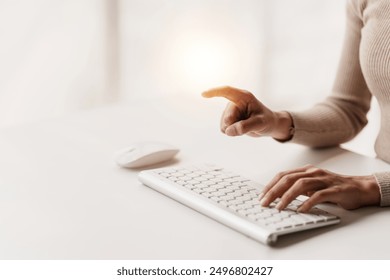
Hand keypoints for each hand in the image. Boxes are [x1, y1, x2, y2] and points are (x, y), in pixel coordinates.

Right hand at [202, 86, 292, 139]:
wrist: (268, 125)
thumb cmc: (266, 120)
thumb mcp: (260, 123)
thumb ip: (245, 126)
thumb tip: (229, 131)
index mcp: (243, 96)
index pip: (227, 91)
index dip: (215, 92)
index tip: (203, 94)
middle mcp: (235, 102)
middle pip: (228, 117)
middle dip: (236, 125)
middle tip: (249, 126)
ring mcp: (230, 111)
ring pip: (224, 125)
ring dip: (234, 129)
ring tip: (246, 126)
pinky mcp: (227, 120)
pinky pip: (224, 129)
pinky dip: (232, 132)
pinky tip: (240, 128)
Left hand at [259, 165, 380, 211]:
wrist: (359, 188)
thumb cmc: (332, 188)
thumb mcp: (311, 186)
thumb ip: (297, 188)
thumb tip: (277, 197)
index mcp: (306, 170)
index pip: (283, 175)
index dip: (270, 185)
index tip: (261, 196)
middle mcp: (313, 172)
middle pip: (288, 179)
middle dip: (274, 191)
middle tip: (264, 203)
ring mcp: (324, 180)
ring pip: (301, 185)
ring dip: (287, 197)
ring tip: (279, 207)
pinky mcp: (335, 189)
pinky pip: (319, 195)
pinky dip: (308, 202)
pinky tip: (300, 209)